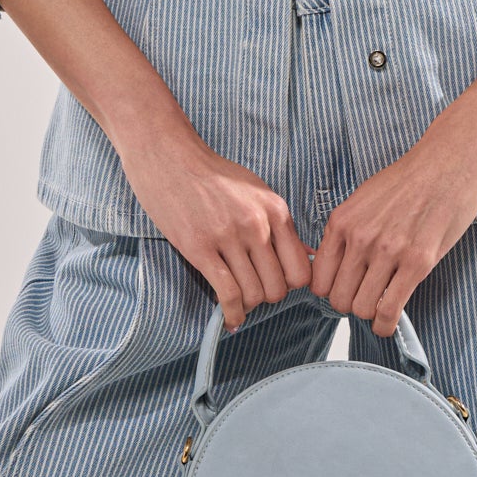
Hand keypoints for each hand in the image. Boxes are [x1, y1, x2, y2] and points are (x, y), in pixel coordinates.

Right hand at [119, 124, 312, 331]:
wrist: (169, 157)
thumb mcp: (256, 191)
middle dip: (267, 297)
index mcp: (275, 211)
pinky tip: (230, 319)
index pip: (300, 270)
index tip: (276, 283)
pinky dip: (231, 313)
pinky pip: (227, 293)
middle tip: (253, 293)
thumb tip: (307, 254)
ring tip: (238, 301)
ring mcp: (229, 238)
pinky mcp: (200, 248)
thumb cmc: (212, 174)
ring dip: (247, 305)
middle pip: (278, 288)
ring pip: (254, 294)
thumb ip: (280, 224)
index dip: (290, 284)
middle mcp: (257, 225)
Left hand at [310, 108, 476, 336]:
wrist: (451, 160)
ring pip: (361, 308)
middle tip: (364, 300)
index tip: (343, 290)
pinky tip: (388, 323)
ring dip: (369, 314)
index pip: (318, 279)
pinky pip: (390, 309)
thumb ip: (347, 231)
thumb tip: (333, 265)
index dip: (329, 291)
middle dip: (349, 306)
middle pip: (338, 298)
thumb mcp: (364, 199)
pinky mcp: (419, 261)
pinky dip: (386, 324)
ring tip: (380, 307)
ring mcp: (389, 251)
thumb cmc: (410, 179)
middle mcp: (361, 238)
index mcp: (342, 221)